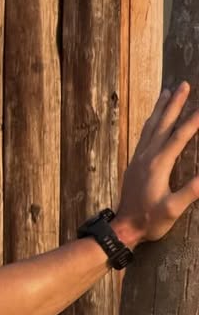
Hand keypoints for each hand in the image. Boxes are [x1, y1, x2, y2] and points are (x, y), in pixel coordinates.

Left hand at [115, 81, 198, 246]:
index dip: (194, 120)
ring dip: (160, 108)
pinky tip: (153, 118)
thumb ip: (192, 190)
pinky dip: (150, 123)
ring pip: (150, 127)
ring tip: (167, 92)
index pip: (180, 136)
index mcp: (158, 165)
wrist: (123, 229)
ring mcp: (138, 159)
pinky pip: (143, 136)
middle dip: (175, 103)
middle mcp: (146, 157)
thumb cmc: (149, 221)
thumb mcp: (173, 209)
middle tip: (184, 84)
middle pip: (163, 124)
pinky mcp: (133, 164)